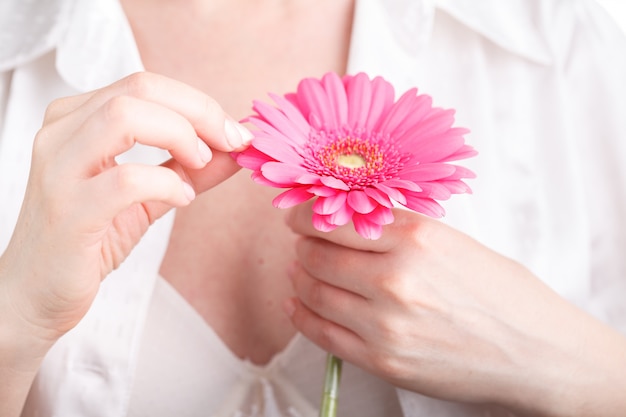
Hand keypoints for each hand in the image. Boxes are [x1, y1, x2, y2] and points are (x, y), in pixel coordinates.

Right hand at [0, 72, 250, 341]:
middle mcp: (61, 132)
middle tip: (230, 144)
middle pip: (140, 89)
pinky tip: (181, 200)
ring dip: (181, 137)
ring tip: (198, 167)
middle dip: (200, 113)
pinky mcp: (68, 211)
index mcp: (77, 118)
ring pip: (125, 117)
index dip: (200, 104)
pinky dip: (166, 184)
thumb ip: (190, 168)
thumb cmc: (89, 237)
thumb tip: (237, 148)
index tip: (236, 133)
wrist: (35, 292)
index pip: (146, 85)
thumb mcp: (148, 194)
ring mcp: (59, 169)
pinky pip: (125, 180)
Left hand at [284, 203, 625, 415]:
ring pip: (312, 291)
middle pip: (315, 254)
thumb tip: (348, 220)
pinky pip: (321, 333)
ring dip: (300, 277)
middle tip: (305, 245)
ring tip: (302, 272)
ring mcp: (385, 323)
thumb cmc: (502, 294)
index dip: (304, 216)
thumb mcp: (454, 243)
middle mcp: (394, 277)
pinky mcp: (382, 360)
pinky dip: (302, 314)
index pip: (332, 219)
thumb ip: (399, 230)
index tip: (298, 216)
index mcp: (416, 238)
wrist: (537, 353)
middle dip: (303, 247)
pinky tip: (298, 304)